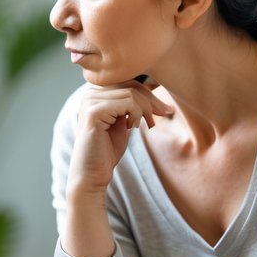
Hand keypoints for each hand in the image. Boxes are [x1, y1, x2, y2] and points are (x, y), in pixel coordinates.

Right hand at [70, 81, 173, 195]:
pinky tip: (132, 127)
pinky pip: (128, 103)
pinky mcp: (93, 112)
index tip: (165, 108)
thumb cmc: (107, 151)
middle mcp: (90, 94)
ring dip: (146, 110)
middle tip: (165, 114)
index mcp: (96, 94)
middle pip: (131, 85)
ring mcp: (90, 102)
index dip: (150, 93)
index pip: (128, 81)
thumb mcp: (123, 122)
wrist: (92, 174)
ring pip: (132, 93)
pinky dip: (137, 114)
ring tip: (148, 125)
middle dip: (152, 101)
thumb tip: (154, 85)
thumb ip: (131, 105)